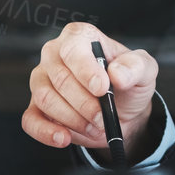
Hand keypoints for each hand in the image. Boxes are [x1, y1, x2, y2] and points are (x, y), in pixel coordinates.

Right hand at [22, 22, 158, 149]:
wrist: (122, 110)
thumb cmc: (128, 82)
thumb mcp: (144, 70)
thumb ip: (136, 66)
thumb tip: (117, 73)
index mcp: (80, 37)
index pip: (73, 48)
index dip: (86, 70)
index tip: (102, 89)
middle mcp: (55, 54)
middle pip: (60, 78)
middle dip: (84, 103)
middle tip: (103, 116)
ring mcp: (42, 80)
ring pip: (45, 99)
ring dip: (72, 119)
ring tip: (94, 126)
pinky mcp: (36, 106)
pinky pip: (30, 119)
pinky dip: (46, 132)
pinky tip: (63, 138)